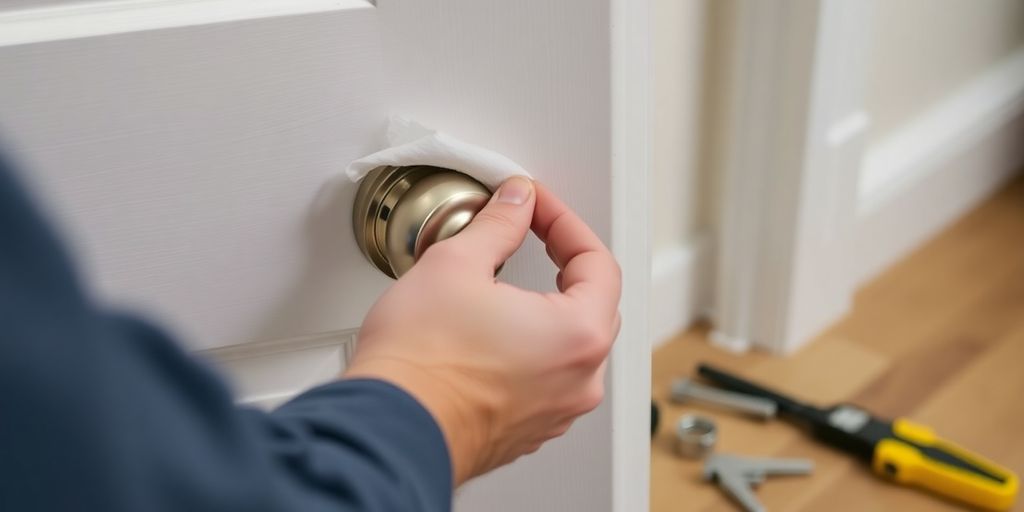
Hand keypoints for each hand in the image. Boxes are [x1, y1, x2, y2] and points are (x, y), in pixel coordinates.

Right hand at [344, 176, 620, 485]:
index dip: (564, 221)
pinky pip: (545, 378)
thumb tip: (516, 204)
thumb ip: (499, 224)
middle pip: (593, 303)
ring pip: (569, 345)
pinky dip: (529, 347)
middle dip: (562, 262)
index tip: (534, 204)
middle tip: (527, 232)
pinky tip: (490, 332)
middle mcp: (579, 380)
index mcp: (578, 335)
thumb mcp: (456, 264)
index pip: (597, 261)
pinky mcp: (527, 430)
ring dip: (545, 307)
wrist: (387, 431)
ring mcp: (555, 412)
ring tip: (503, 283)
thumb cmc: (419, 362)